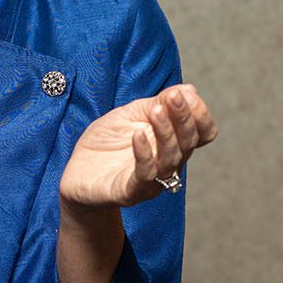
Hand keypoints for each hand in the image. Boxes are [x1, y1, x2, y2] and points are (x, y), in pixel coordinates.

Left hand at [59, 83, 218, 208]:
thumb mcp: (132, 114)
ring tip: (156, 111)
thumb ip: (159, 102)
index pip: (204, 132)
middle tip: (174, 97)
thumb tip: (190, 90)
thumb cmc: (107, 142)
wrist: (79, 173)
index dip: (200, 114)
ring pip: (171, 158)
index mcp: (173, 141)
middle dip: (184, 117)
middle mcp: (169, 162)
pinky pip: (145, 174)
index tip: (185, 94)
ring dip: (166, 132)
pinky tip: (137, 135)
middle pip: (190, 143)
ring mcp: (152, 179)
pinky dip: (144, 153)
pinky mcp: (131, 191)